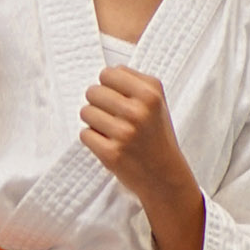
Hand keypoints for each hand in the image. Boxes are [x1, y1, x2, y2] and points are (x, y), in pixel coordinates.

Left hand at [80, 65, 193, 204]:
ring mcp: (124, 133)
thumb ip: (134, 82)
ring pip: (85, 112)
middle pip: (92, 92)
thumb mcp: (157, 102)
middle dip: (97, 103)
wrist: (164, 176)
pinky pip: (84, 134)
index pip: (107, 73)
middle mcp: (138, 111)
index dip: (107, 85)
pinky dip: (92, 139)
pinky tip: (108, 144)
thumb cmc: (157, 136)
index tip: (114, 97)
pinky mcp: (111, 153)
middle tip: (111, 116)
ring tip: (110, 130)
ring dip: (93, 122)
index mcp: (150, 93)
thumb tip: (107, 73)